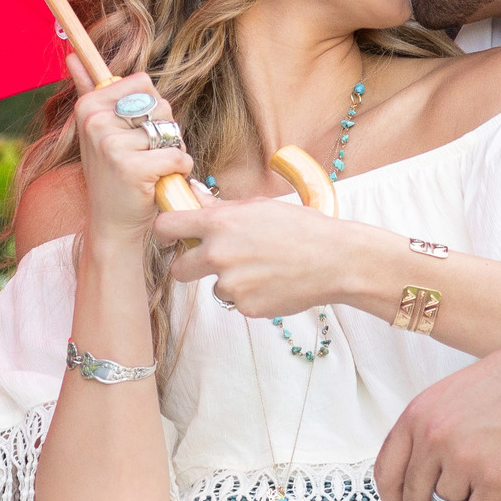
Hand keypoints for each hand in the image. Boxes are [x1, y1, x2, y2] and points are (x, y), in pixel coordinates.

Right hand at [63, 54, 194, 245]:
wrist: (112, 223)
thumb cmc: (112, 173)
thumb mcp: (97, 131)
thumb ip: (89, 90)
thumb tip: (74, 56)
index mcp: (88, 107)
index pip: (142, 82)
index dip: (151, 106)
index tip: (136, 128)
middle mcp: (95, 122)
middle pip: (161, 105)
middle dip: (164, 130)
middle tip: (146, 154)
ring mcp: (111, 145)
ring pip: (170, 132)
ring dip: (171, 152)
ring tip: (151, 169)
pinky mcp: (132, 168)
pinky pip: (177, 156)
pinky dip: (178, 170)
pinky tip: (159, 182)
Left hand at [154, 195, 364, 317]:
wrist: (334, 260)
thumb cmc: (301, 228)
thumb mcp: (259, 207)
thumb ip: (220, 207)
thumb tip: (192, 193)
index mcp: (220, 224)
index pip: (166, 227)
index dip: (166, 233)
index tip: (171, 236)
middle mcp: (219, 255)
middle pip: (179, 269)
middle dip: (191, 267)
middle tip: (216, 261)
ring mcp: (231, 284)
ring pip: (214, 287)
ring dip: (230, 281)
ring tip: (263, 269)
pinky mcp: (245, 307)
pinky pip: (237, 302)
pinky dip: (250, 295)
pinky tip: (274, 282)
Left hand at [376, 318, 500, 500]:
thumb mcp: (449, 398)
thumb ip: (426, 435)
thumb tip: (414, 485)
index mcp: (416, 416)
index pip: (385, 474)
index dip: (396, 499)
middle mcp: (433, 438)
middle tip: (464, 497)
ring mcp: (463, 459)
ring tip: (488, 494)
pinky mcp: (495, 479)